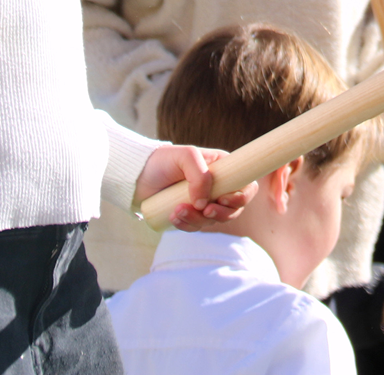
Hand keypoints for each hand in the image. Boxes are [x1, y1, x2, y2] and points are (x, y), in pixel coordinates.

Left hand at [134, 145, 256, 231]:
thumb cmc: (163, 160)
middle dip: (220, 214)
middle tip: (203, 210)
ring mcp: (204, 203)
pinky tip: (173, 217)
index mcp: (224, 170)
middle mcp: (218, 187)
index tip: (223, 199)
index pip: (246, 186)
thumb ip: (200, 175)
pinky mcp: (190, 215)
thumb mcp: (186, 156)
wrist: (136, 175)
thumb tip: (204, 203)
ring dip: (198, 220)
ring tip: (177, 211)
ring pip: (213, 221)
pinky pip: (196, 227)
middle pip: (233, 209)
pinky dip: (187, 225)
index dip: (241, 197)